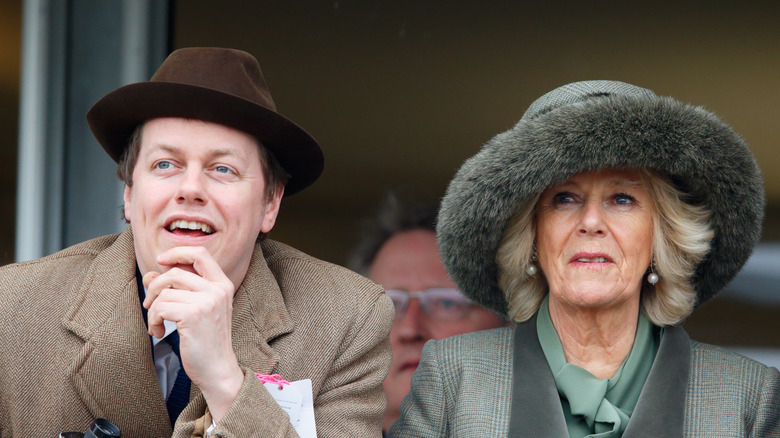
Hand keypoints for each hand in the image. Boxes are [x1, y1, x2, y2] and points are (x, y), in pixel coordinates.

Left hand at [142, 246, 243, 422]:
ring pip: (164, 292)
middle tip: (150, 305)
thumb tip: (150, 275)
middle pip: (174, 272)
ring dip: (153, 310)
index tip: (160, 261)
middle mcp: (218, 289)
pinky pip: (160, 307)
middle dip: (155, 287)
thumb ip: (177, 289)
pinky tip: (159, 332)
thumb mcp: (196, 309)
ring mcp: (207, 301)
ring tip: (157, 324)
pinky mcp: (193, 315)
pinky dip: (153, 320)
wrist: (217, 369)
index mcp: (222, 284)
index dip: (177, 252)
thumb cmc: (206, 340)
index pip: (200, 253)